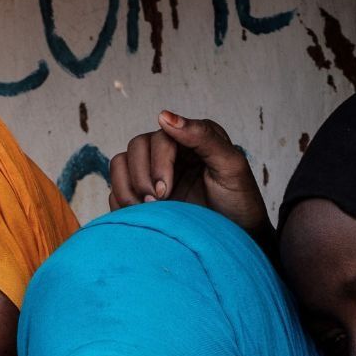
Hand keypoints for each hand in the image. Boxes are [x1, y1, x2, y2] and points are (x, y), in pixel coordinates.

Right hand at [108, 111, 271, 246]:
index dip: (157, 163)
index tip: (166, 191)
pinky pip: (116, 191)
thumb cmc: (239, 202)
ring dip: (127, 189)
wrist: (236, 239)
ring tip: (147, 210)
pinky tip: (140, 217)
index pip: (158, 137)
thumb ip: (202, 136)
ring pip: (119, 165)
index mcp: (191, 138)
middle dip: (141, 178)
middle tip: (158, 203)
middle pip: (135, 148)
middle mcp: (170, 153)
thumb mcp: (230, 166)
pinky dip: (120, 203)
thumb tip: (164, 116)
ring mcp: (154, 175)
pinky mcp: (144, 197)